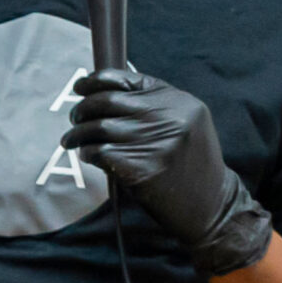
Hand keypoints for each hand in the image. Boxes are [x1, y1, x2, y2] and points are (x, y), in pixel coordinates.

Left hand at [70, 68, 271, 275]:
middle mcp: (167, 117)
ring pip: (98, 127)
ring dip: (77, 134)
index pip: (128, 79)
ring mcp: (154, 141)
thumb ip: (153, 106)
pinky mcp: (139, 167)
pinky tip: (90, 157)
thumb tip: (104, 92)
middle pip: (107, 101)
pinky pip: (99, 152)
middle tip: (74, 119)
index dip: (97, 81)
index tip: (79, 86)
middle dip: (82, 109)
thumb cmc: (190, 164)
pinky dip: (87, 153)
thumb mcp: (184, 124)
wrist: (210, 204)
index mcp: (178, 100)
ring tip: (71, 141)